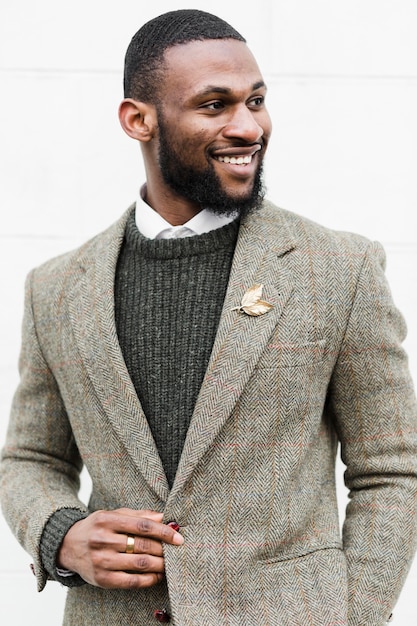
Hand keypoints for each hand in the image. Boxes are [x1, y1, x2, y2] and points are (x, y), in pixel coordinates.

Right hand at [57, 508, 182, 588]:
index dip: (163, 531)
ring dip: (160, 564)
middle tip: (176, 550)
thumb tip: (164, 517)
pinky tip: (157, 575)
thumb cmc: (97, 527)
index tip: (178, 536)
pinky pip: (131, 582)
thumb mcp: (113, 515)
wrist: (68, 546)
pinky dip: (149, 579)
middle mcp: (103, 540)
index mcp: (107, 520)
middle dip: (163, 549)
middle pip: (142, 545)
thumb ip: (139, 516)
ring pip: (139, 564)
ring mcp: (102, 561)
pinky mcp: (102, 579)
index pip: (142, 526)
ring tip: (170, 562)